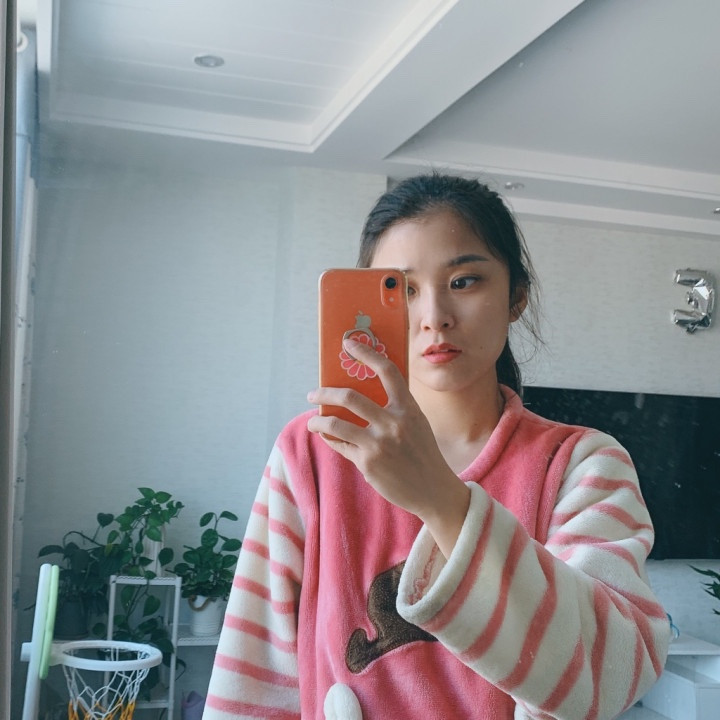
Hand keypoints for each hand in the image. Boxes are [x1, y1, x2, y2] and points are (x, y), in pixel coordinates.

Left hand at [307, 339, 469, 556]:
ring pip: (335, 423)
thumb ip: (395, 408)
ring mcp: (379, 444)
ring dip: (318, 420)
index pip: (387, 370)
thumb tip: (360, 393)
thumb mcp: (416, 423)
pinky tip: (327, 436)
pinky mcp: (368, 464)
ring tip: (314, 420)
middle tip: (313, 393)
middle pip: (349, 397)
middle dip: (324, 392)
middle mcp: (393, 423)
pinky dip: (330, 439)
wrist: (434, 490)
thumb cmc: (422, 453)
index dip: (366, 352)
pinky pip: (340, 446)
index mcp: (408, 408)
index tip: (348, 343)